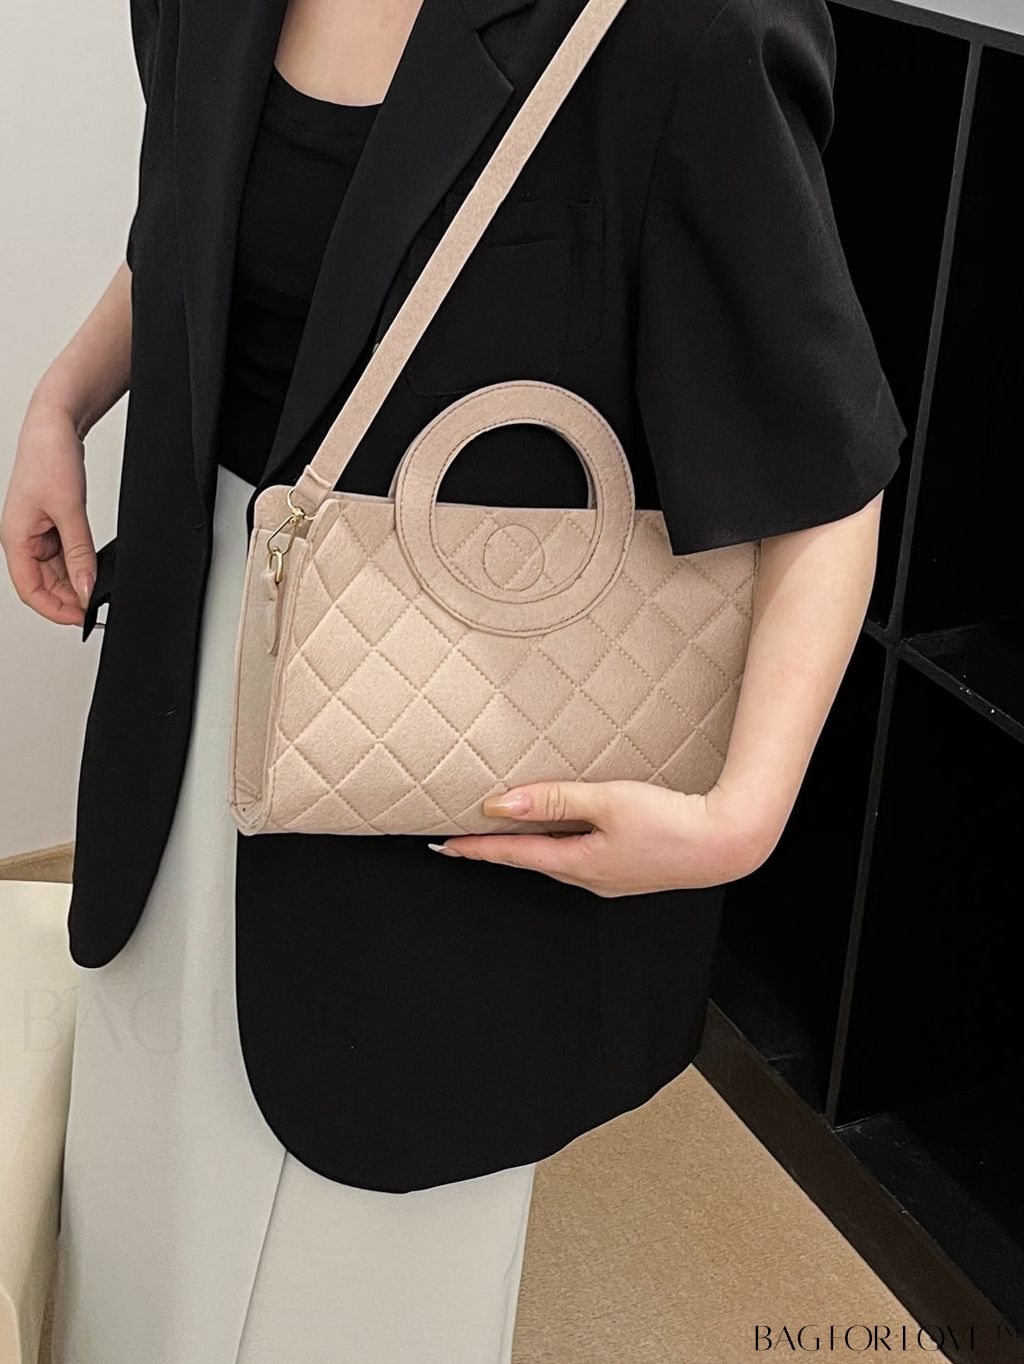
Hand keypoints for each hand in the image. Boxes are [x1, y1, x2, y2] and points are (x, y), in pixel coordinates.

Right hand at [1, 393, 94, 625]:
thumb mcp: (69, 511)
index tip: (81, 619)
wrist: (54, 427)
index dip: (55, 610)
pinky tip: (94, 569)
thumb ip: (79, 553)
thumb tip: (87, 587)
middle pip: (44, 586)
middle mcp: (22, 539)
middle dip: (70, 599)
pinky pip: (64, 556)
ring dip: (76, 583)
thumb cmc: (49, 459)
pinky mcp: (51, 525)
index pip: (30, 591)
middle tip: (97, 608)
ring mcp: (37, 533)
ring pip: (55, 573)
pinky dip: (79, 565)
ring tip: (99, 589)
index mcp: (15, 539)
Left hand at [428, 779, 779, 895]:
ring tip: (508, 834)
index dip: (477, 848)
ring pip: (557, 861)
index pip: (514, 855)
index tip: (445, 846)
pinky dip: (560, 846)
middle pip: (532, 861)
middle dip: (498, 850)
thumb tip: (501, 804)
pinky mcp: (631, 872)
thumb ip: (555, 799)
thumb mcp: (608, 801)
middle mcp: (591, 878)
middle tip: (466, 840)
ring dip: (530, 848)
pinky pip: (581, 859)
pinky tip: (564, 833)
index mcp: (579, 864)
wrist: (727, 844)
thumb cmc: (672, 821)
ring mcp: (612, 879)